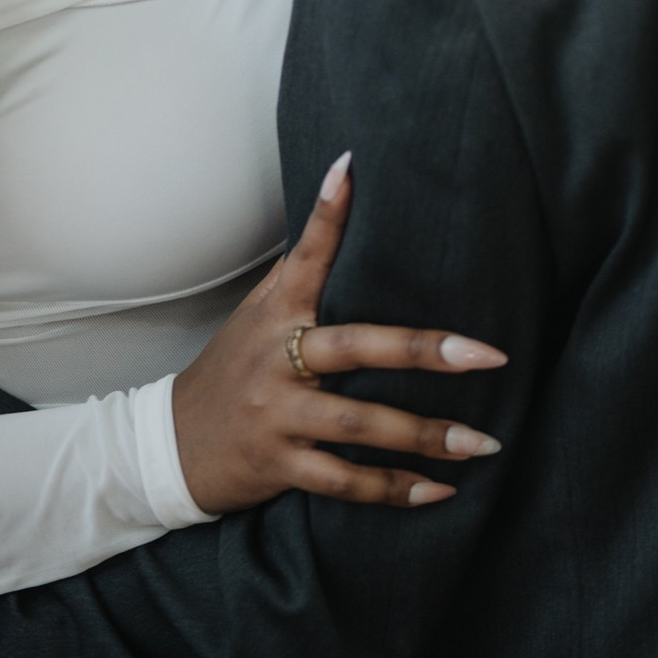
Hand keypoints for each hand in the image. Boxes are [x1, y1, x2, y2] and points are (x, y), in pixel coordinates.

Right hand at [171, 154, 507, 514]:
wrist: (169, 445)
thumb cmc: (233, 369)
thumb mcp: (255, 315)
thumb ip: (298, 276)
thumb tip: (340, 209)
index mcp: (277, 312)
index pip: (306, 255)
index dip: (327, 214)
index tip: (352, 168)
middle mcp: (277, 358)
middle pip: (357, 347)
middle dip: (425, 351)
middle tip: (488, 355)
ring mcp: (278, 414)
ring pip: (361, 424)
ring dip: (427, 436)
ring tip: (484, 442)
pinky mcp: (278, 465)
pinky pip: (345, 482)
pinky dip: (394, 489)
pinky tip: (441, 489)